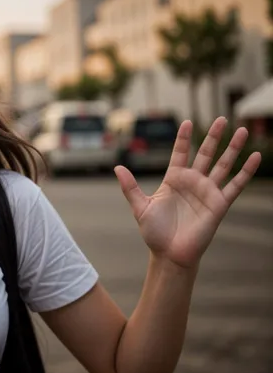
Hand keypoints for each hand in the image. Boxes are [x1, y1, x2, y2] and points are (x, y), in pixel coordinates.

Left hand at [114, 117, 261, 268]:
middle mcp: (192, 182)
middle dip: (213, 136)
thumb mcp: (140, 206)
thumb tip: (117, 167)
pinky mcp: (219, 204)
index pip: (181, 153)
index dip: (183, 138)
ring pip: (223, 164)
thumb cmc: (155, 232)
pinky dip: (246, 171)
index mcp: (173, 179)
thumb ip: (130, 187)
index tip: (186, 122)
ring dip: (233, 148)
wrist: (170, 254)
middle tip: (221, 118)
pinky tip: (255, 157)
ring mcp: (207, 191)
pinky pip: (236, 185)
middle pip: (205, 153)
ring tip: (243, 129)